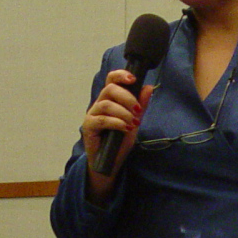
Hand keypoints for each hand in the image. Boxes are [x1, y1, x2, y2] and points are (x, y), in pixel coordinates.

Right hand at [81, 69, 152, 200]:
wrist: (110, 162)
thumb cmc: (120, 140)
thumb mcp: (135, 121)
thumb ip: (141, 105)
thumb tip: (148, 87)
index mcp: (110, 99)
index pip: (111, 80)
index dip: (121, 75)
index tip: (134, 79)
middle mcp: (99, 104)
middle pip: (109, 89)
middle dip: (127, 97)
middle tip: (138, 110)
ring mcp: (92, 115)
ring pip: (106, 104)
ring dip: (123, 112)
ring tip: (133, 123)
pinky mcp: (88, 127)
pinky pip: (101, 120)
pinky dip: (116, 123)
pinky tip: (125, 128)